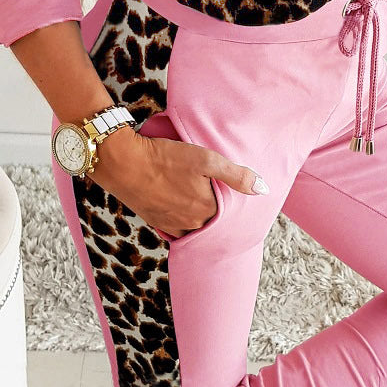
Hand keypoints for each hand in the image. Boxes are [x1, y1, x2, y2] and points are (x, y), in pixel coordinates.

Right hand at [91, 127, 266, 238]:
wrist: (123, 163)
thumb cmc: (166, 158)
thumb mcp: (206, 159)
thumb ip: (236, 175)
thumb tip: (263, 189)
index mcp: (207, 210)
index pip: (229, 213)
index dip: (230, 202)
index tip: (229, 191)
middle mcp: (191, 224)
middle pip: (212, 221)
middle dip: (215, 210)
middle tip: (213, 191)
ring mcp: (172, 226)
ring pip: (194, 226)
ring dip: (199, 216)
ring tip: (197, 197)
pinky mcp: (156, 222)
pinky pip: (177, 228)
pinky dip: (182, 219)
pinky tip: (180, 203)